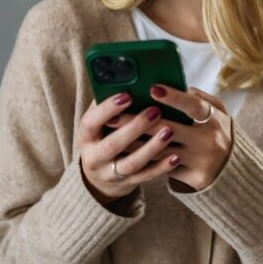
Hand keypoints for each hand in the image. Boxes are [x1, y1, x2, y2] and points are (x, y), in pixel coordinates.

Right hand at [77, 92, 182, 206]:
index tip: (127, 95)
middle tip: (155, 111)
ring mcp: (111, 174)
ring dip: (151, 147)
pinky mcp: (128, 183)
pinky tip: (176, 157)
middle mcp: (94, 158)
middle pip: (113, 145)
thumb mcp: (99, 124)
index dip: (107, 109)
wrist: (98, 177)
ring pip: (132, 163)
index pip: (91, 122)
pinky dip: (161, 168)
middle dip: (134, 127)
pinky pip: (146, 177)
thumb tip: (124, 79)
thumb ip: (108, 106)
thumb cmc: (104, 137)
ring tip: (169, 131)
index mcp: (86, 137)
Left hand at [112, 85, 232, 190]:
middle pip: (168, 129)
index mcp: (214, 119)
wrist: (232, 169)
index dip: (174, 97)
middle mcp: (208, 140)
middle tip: (113, 115)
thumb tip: (184, 88)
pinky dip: (144, 160)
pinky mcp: (193, 177)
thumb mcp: (220, 113)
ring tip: (112, 134)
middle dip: (137, 121)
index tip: (152, 89)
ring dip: (133, 143)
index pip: (193, 106)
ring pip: (159, 150)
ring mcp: (200, 160)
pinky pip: (163, 168)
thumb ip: (203, 98)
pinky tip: (125, 153)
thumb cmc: (218, 132)